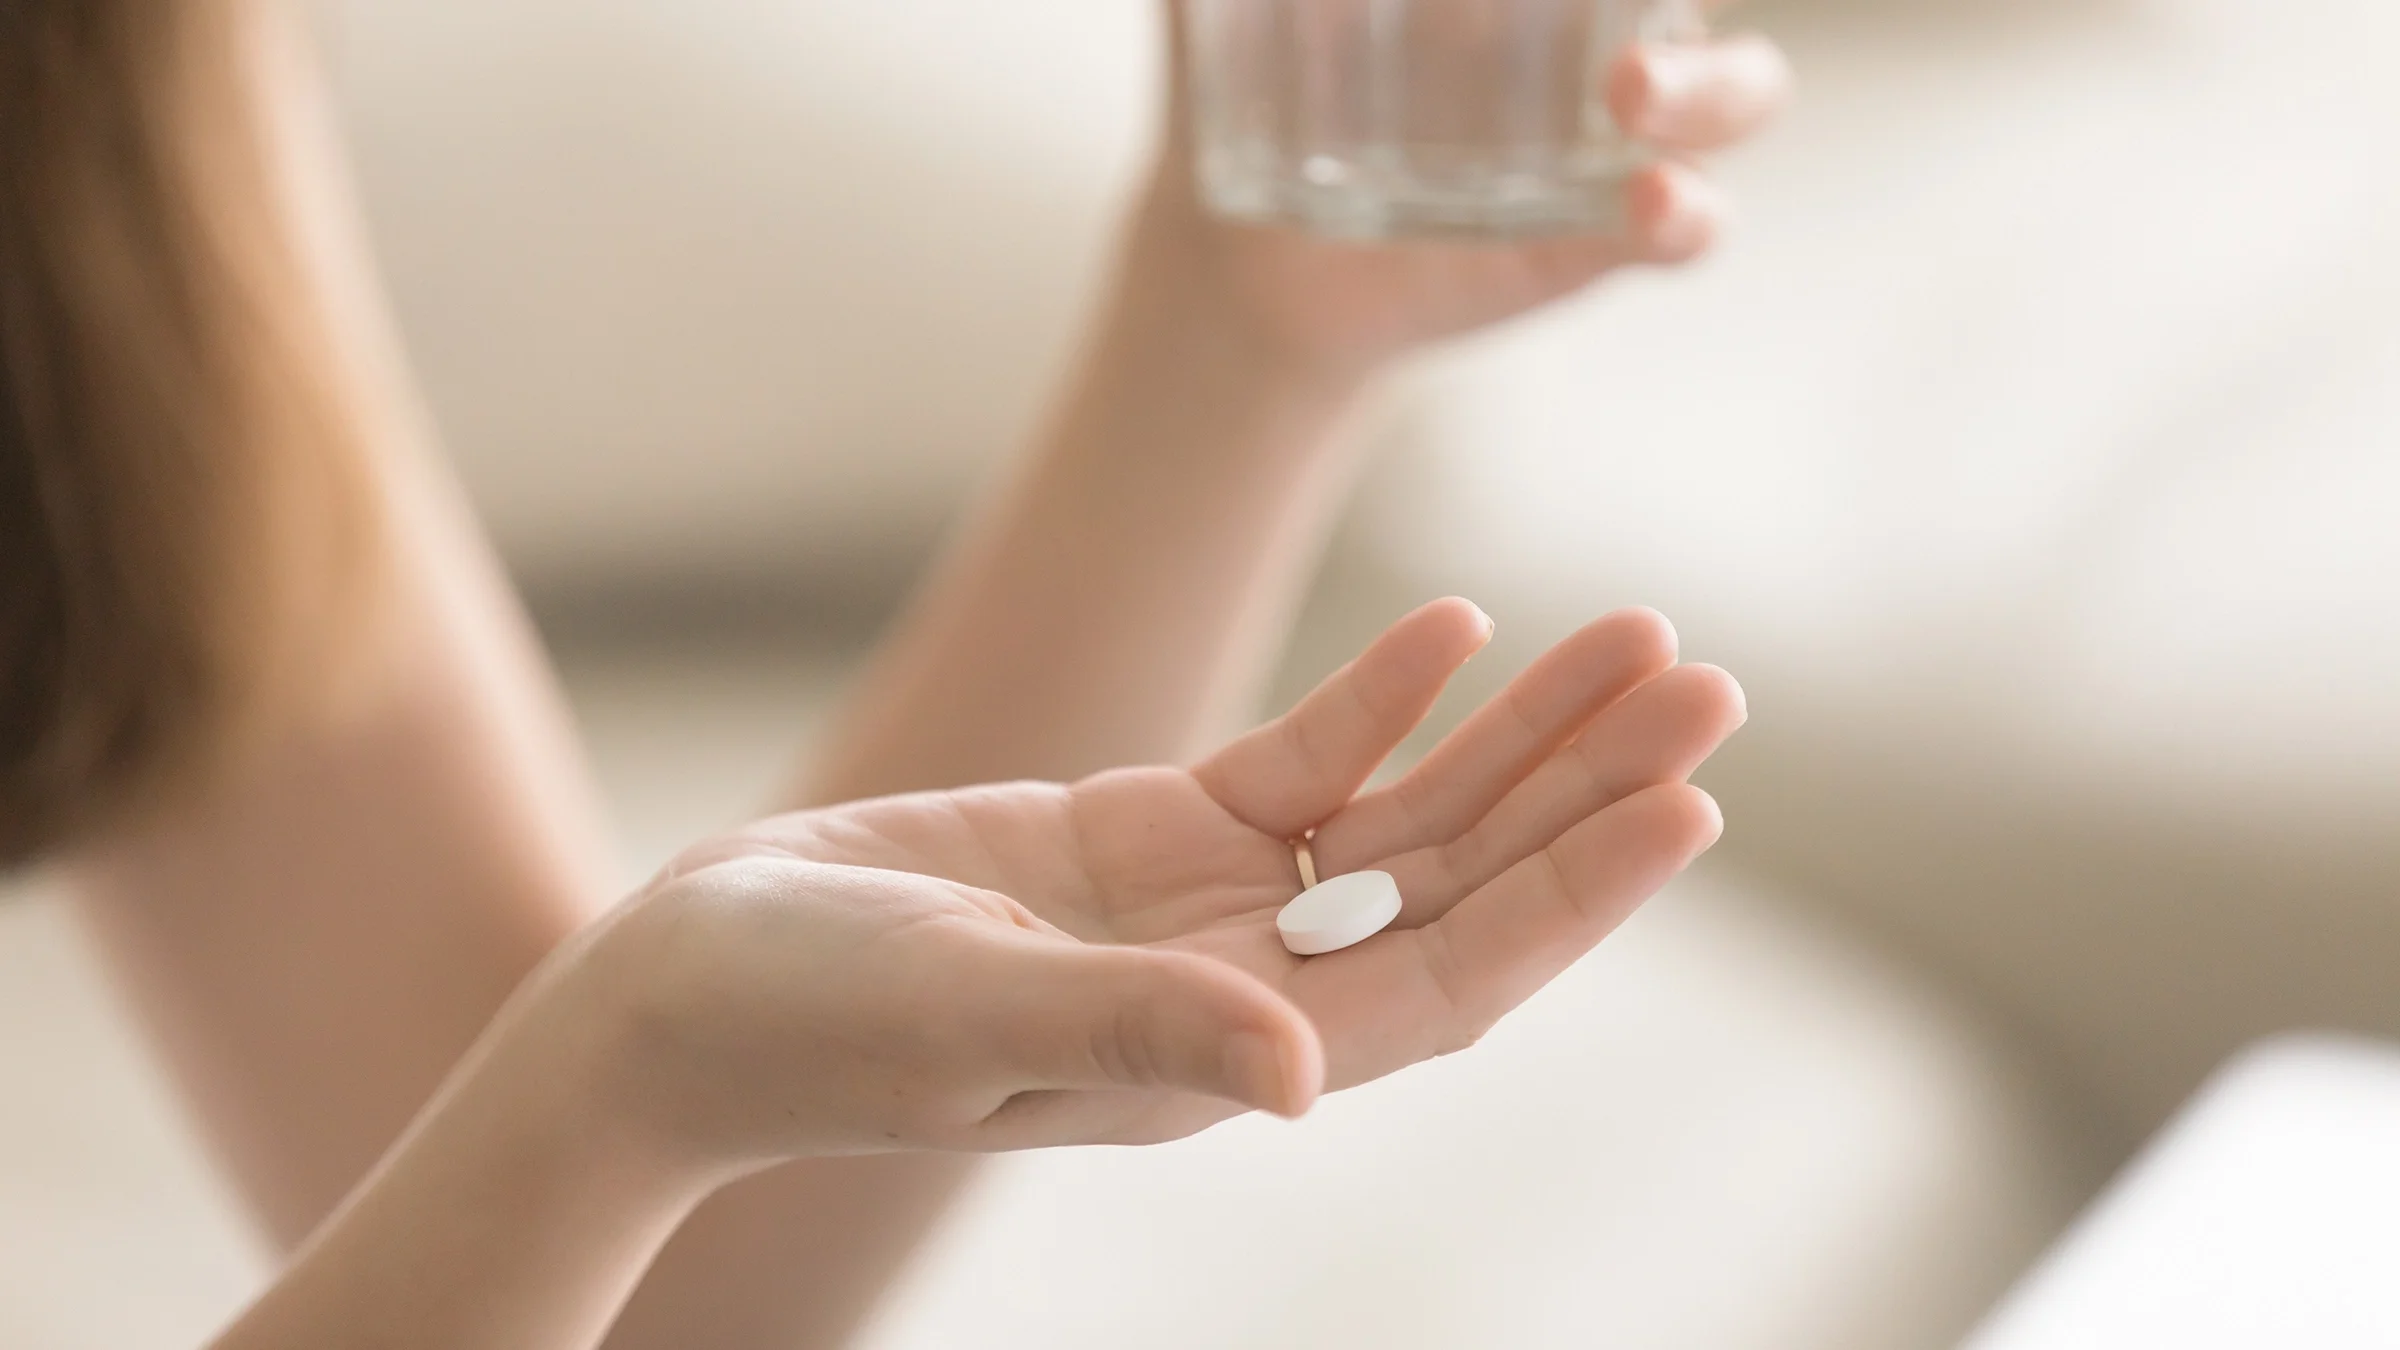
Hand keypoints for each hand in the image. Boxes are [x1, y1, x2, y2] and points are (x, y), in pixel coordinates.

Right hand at [556, 600, 1743, 1170]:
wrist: (686, 995)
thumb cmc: (803, 1029)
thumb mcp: (966, 1018)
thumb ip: (1133, 1033)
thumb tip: (1294, 1083)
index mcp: (1229, 1056)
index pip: (1451, 978)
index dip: (1573, 897)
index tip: (1686, 804)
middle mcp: (1244, 987)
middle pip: (1459, 885)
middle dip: (1583, 790)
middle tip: (1706, 686)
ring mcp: (1201, 909)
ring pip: (1401, 818)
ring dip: (1513, 734)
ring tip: (1631, 640)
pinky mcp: (1141, 838)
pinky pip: (1297, 766)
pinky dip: (1378, 700)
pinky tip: (1456, 628)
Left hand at [1129, 1, 1792, 381]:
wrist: (1237, 247)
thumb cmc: (1252, 83)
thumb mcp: (1220, 7)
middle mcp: (1598, 29)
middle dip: (1682, 22)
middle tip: (1617, 45)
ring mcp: (1612, 139)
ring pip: (1737, 94)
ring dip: (1712, 89)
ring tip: (1639, 92)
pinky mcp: (1591, 242)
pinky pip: (1684, 229)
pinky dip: (1684, 217)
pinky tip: (1654, 205)